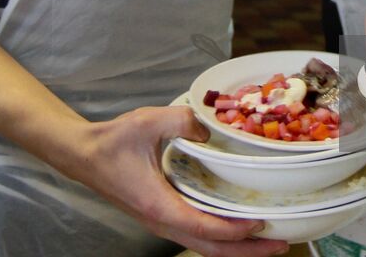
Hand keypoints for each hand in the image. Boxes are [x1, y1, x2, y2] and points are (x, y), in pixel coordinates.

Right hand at [74, 107, 286, 256]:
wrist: (84, 155)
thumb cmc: (112, 143)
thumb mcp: (148, 122)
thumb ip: (182, 121)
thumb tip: (210, 127)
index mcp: (160, 206)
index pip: (204, 229)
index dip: (234, 230)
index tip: (260, 223)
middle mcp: (163, 222)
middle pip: (211, 249)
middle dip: (247, 251)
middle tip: (281, 245)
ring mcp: (163, 222)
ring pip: (204, 246)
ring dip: (237, 248)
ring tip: (268, 242)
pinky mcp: (163, 216)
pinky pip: (197, 235)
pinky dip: (222, 238)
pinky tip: (238, 227)